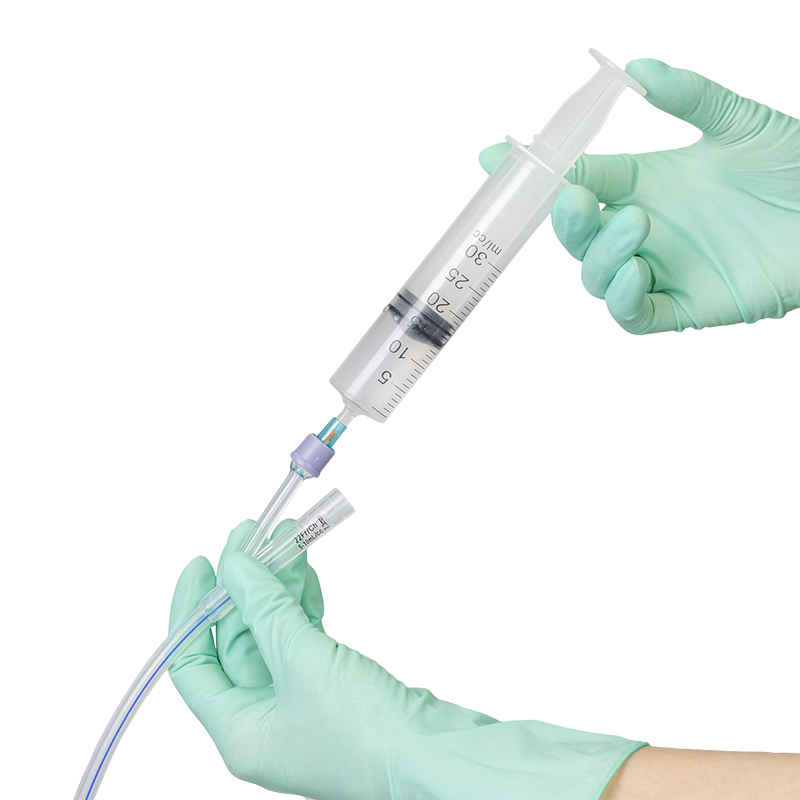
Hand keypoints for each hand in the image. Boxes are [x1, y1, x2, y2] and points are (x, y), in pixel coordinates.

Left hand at [169, 522, 643, 799]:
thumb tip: (235, 565)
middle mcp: (263, 720)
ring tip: (283, 540)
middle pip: (237, 640)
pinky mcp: (330, 686)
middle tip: (253, 536)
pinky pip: (304, 637)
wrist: (433, 754)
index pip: (193, 663)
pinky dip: (303, 604)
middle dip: (244, 585)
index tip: (203, 563)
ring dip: (277, 587)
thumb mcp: (302, 661)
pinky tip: (304, 571)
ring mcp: (298, 702)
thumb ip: (264, 608)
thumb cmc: (364, 731)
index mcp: (239, 730)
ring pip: (274, 633)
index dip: (192, 610)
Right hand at [482, 58, 799, 333]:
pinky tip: (640, 272)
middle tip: (577, 197)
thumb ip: (687, 97)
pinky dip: (625, 298)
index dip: (534, 172)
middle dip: (566, 219)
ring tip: (637, 224)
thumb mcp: (740, 123)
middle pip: (577, 235)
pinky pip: (635, 314)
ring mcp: (659, 269)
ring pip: (598, 276)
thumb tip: (635, 60)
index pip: (577, 179)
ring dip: (602, 254)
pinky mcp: (683, 306)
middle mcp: (642, 229)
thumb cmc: (792, 168)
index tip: (495, 156)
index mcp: (645, 184)